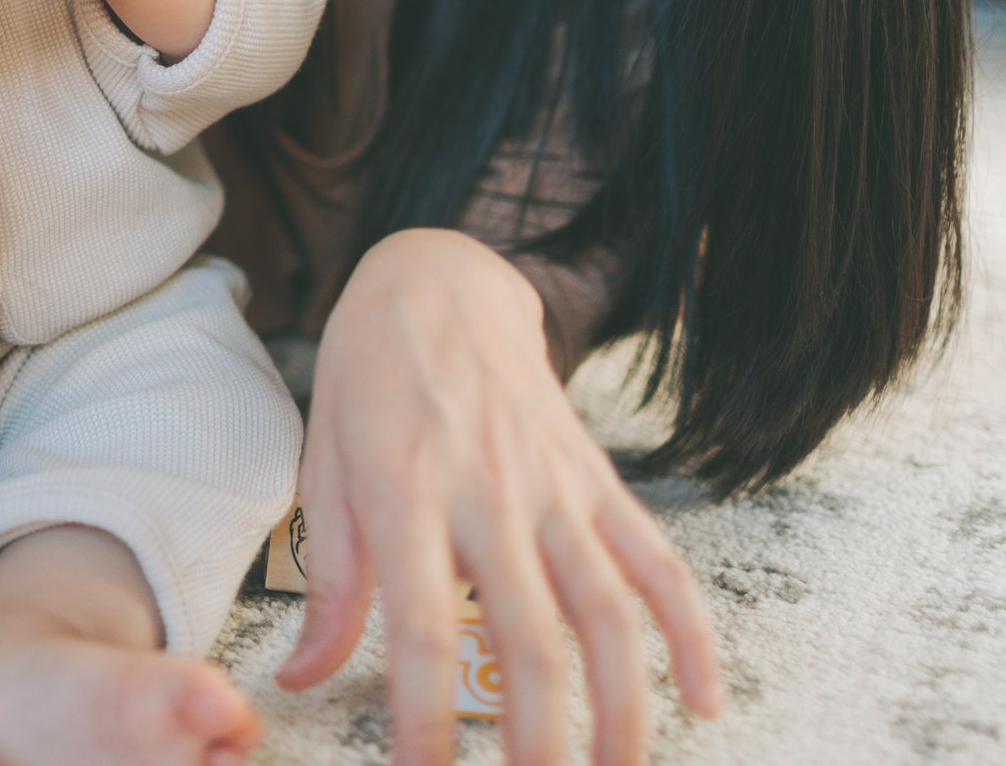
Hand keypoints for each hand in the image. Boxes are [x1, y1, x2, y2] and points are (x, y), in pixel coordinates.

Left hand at [279, 229, 724, 765]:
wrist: (436, 284)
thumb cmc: (368, 383)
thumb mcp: (325, 470)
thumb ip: (330, 583)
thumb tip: (302, 676)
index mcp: (406, 493)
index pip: (423, 626)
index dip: (425, 715)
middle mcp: (488, 492)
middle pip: (530, 635)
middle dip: (539, 738)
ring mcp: (555, 486)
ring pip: (608, 612)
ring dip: (622, 708)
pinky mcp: (599, 480)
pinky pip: (657, 562)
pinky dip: (691, 633)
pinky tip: (703, 699)